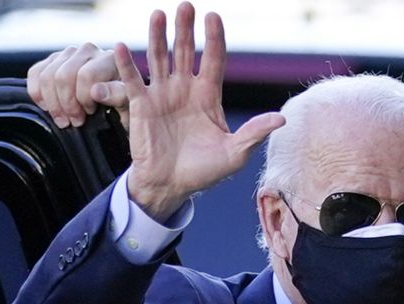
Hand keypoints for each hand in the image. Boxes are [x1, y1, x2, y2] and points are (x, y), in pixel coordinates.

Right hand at [26, 43, 127, 129]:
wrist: (114, 106)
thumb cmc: (123, 107)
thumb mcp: (129, 105)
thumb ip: (117, 95)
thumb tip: (96, 91)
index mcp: (109, 58)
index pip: (85, 75)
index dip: (83, 99)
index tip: (90, 113)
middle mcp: (88, 51)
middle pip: (63, 76)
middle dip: (66, 104)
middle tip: (75, 121)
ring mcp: (68, 54)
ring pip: (47, 75)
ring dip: (52, 103)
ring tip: (64, 119)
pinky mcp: (52, 60)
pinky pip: (35, 73)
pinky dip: (37, 93)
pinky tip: (48, 107)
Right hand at [116, 2, 283, 220]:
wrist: (171, 187)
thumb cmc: (204, 171)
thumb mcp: (234, 154)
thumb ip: (254, 133)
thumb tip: (282, 118)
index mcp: (208, 95)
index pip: (212, 59)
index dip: (213, 39)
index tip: (213, 17)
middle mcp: (184, 89)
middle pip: (184, 51)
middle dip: (185, 29)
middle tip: (186, 6)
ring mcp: (162, 94)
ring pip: (159, 58)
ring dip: (158, 36)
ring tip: (159, 14)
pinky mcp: (141, 106)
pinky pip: (132, 81)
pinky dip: (127, 64)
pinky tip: (121, 46)